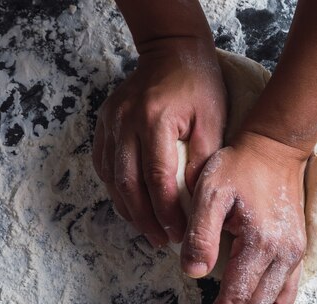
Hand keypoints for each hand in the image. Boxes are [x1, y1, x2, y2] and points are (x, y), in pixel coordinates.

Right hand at [92, 37, 226, 246]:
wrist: (171, 50)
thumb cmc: (199, 84)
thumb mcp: (213, 118)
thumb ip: (203, 158)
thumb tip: (196, 198)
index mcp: (155, 119)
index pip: (157, 178)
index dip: (167, 211)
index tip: (179, 233)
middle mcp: (125, 121)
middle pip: (128, 183)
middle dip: (145, 219)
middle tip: (161, 241)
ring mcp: (110, 121)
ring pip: (112, 177)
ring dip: (128, 209)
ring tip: (147, 230)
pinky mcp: (104, 122)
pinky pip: (103, 163)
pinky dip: (115, 188)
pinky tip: (129, 204)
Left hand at [181, 132, 309, 303]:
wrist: (275, 147)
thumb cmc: (239, 166)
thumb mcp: (211, 191)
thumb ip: (201, 234)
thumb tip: (192, 274)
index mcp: (258, 243)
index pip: (233, 297)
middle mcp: (280, 254)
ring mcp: (292, 251)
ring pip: (271, 302)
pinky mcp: (295, 246)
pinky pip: (289, 288)